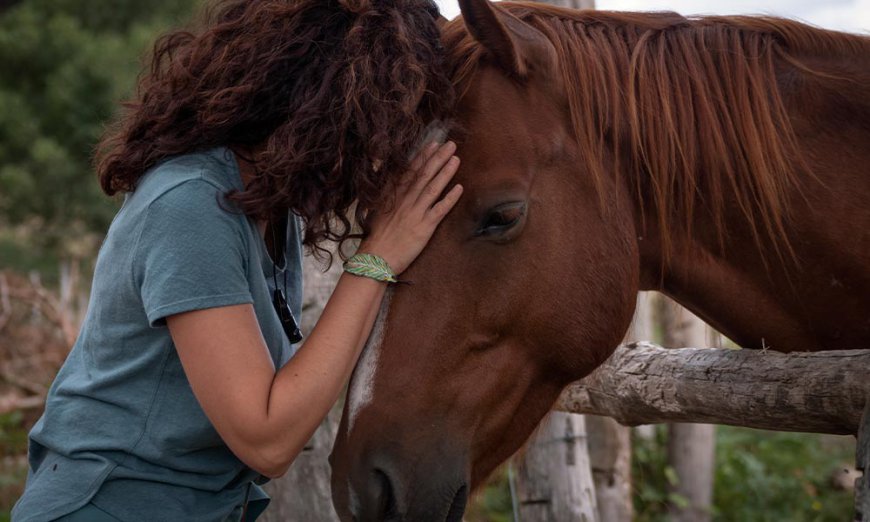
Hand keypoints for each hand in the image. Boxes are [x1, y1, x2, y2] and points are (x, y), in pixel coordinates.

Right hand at [360, 140, 463, 273]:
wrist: (375, 258)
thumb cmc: (376, 237)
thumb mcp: (377, 210)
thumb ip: (387, 195)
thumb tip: (393, 182)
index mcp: (393, 196)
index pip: (410, 171)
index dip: (422, 156)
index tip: (432, 144)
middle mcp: (405, 201)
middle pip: (424, 175)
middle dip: (438, 158)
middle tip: (450, 144)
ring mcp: (415, 213)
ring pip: (433, 188)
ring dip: (445, 172)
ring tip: (456, 159)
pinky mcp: (424, 227)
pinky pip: (440, 210)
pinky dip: (450, 198)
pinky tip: (460, 188)